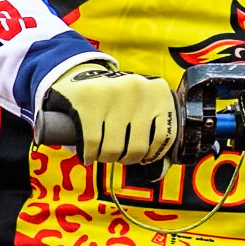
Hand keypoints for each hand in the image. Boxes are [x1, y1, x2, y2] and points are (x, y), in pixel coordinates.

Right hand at [48, 62, 177, 165]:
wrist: (79, 74)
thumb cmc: (117, 100)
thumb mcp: (142, 107)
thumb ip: (155, 133)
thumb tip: (159, 171)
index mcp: (158, 91)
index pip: (165, 137)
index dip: (152, 154)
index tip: (142, 156)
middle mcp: (138, 88)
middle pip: (138, 147)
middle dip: (126, 158)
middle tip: (118, 154)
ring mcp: (113, 92)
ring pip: (115, 148)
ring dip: (106, 158)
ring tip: (102, 153)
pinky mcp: (87, 100)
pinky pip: (92, 143)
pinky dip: (89, 154)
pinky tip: (88, 154)